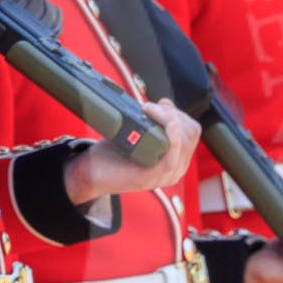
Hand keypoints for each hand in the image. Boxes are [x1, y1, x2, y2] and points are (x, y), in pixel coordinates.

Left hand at [63, 101, 201, 202]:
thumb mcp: (137, 135)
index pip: (191, 131)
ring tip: (147, 111)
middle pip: (190, 133)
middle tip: (149, 108)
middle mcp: (175, 168)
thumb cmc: (113, 153)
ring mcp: (164, 175)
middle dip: (173, 113)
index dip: (178, 113)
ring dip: (168, 118)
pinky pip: (171, 158)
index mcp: (175, 158)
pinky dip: (173, 139)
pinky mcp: (151, 178)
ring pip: (183, 142)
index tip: (159, 105)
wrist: (91, 172)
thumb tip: (157, 105)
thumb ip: (151, 123)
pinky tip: (169, 126)